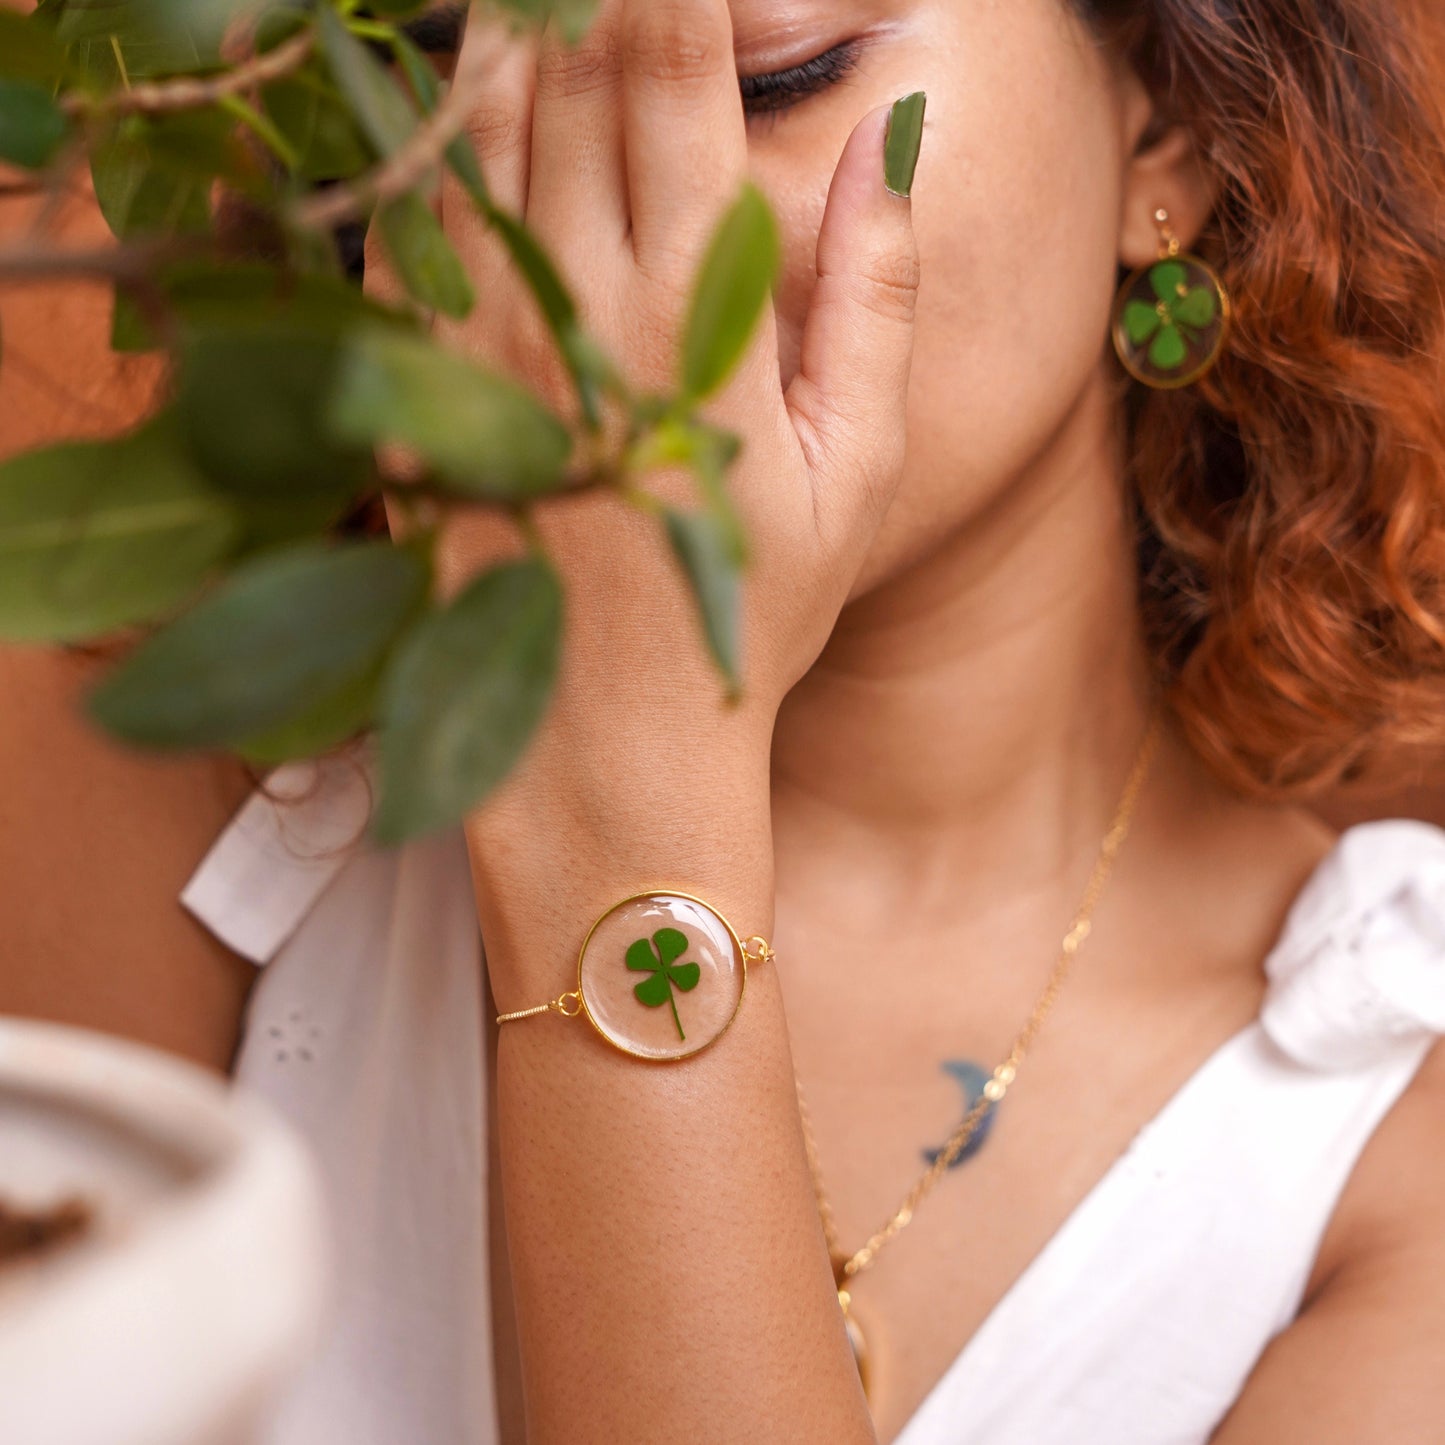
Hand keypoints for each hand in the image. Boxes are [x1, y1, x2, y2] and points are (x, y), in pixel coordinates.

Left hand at [416, 0, 920, 709]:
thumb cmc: (753, 613)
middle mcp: (573, 298)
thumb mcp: (855, 468)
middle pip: (562, 70)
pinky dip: (431, 142)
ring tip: (538, 0)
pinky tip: (456, 104)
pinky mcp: (415, 389)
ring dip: (505, 36)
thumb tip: (887, 139)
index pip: (670, 70)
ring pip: (473, 127)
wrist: (608, 747)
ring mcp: (476, 339)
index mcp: (695, 304)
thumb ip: (875, 293)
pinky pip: (407, 223)